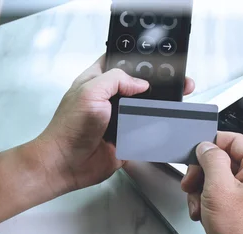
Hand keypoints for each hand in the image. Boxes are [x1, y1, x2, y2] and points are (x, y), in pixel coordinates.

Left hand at [33, 55, 195, 193]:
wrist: (69, 163)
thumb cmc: (69, 129)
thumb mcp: (90, 92)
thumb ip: (116, 80)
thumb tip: (141, 83)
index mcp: (98, 80)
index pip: (120, 62)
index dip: (137, 60)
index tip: (157, 60)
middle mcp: (110, 97)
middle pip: (138, 84)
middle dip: (155, 83)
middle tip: (173, 82)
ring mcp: (120, 117)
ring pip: (145, 107)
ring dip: (156, 106)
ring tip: (173, 101)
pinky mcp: (128, 136)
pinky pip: (146, 129)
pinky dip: (154, 127)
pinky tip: (163, 122)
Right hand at [180, 132, 242, 233]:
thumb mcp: (218, 188)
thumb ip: (211, 160)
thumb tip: (206, 146)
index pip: (233, 140)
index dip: (210, 146)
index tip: (193, 156)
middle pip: (225, 161)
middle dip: (202, 174)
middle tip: (190, 184)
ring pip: (220, 179)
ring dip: (203, 191)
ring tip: (199, 206)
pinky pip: (224, 196)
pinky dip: (210, 203)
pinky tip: (203, 215)